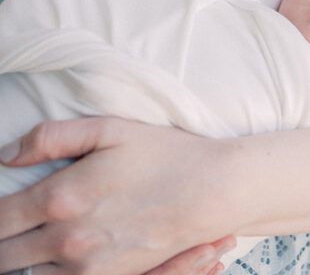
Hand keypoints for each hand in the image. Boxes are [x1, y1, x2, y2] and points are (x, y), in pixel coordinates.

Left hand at [0, 117, 241, 274]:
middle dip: (0, 238)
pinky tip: (52, 254)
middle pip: (3, 255)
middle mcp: (66, 240)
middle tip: (9, 221)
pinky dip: (45, 271)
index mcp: (61, 198)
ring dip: (19, 257)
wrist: (210, 192)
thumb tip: (7, 153)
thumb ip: (51, 137)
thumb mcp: (110, 128)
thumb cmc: (163, 153)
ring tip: (27, 236)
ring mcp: (85, 268)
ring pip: (26, 274)